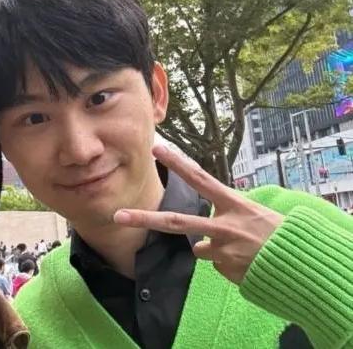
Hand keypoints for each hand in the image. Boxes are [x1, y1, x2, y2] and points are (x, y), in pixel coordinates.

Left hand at [114, 145, 283, 283]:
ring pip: (200, 249)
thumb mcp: (254, 215)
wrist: (300, 265)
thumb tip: (197, 245)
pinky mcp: (224, 268)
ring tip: (244, 250)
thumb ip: (224, 220)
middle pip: (175, 222)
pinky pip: (216, 264)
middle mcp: (223, 225)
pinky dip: (226, 263)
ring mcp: (221, 249)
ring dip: (215, 249)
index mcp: (234, 204)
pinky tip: (246, 262)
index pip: (200, 179)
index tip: (156, 149)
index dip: (178, 164)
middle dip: (143, 219)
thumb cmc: (279, 235)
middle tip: (117, 215)